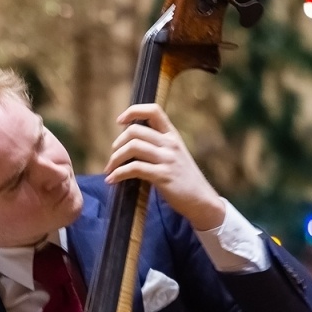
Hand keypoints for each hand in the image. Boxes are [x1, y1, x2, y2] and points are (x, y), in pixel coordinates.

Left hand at [103, 103, 226, 231]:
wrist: (201, 200)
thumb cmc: (183, 179)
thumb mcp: (174, 155)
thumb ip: (157, 146)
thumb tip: (129, 142)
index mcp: (172, 135)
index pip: (153, 110)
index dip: (133, 111)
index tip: (119, 122)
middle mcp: (170, 144)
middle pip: (135, 131)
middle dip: (117, 143)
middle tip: (113, 157)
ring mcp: (167, 159)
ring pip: (132, 147)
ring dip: (115, 159)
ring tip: (110, 169)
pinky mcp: (163, 176)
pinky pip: (134, 168)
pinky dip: (118, 174)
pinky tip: (112, 180)